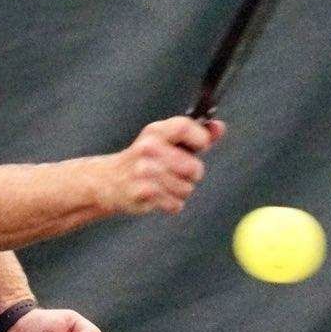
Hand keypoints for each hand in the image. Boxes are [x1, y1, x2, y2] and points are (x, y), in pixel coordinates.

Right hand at [101, 116, 223, 215]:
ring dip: (181, 190)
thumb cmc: (146, 159)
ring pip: (187, 188)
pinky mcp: (143, 193)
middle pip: (194, 167)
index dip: (200, 140)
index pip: (186, 127)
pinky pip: (176, 203)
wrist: (110, 180)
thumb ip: (196, 134)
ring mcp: (144, 171)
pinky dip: (171, 203)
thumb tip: (220, 127)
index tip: (198, 147)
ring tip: (164, 184)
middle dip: (192, 174)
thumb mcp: (167, 140)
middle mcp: (148, 149)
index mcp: (156, 131)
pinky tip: (158, 196)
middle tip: (176, 171)